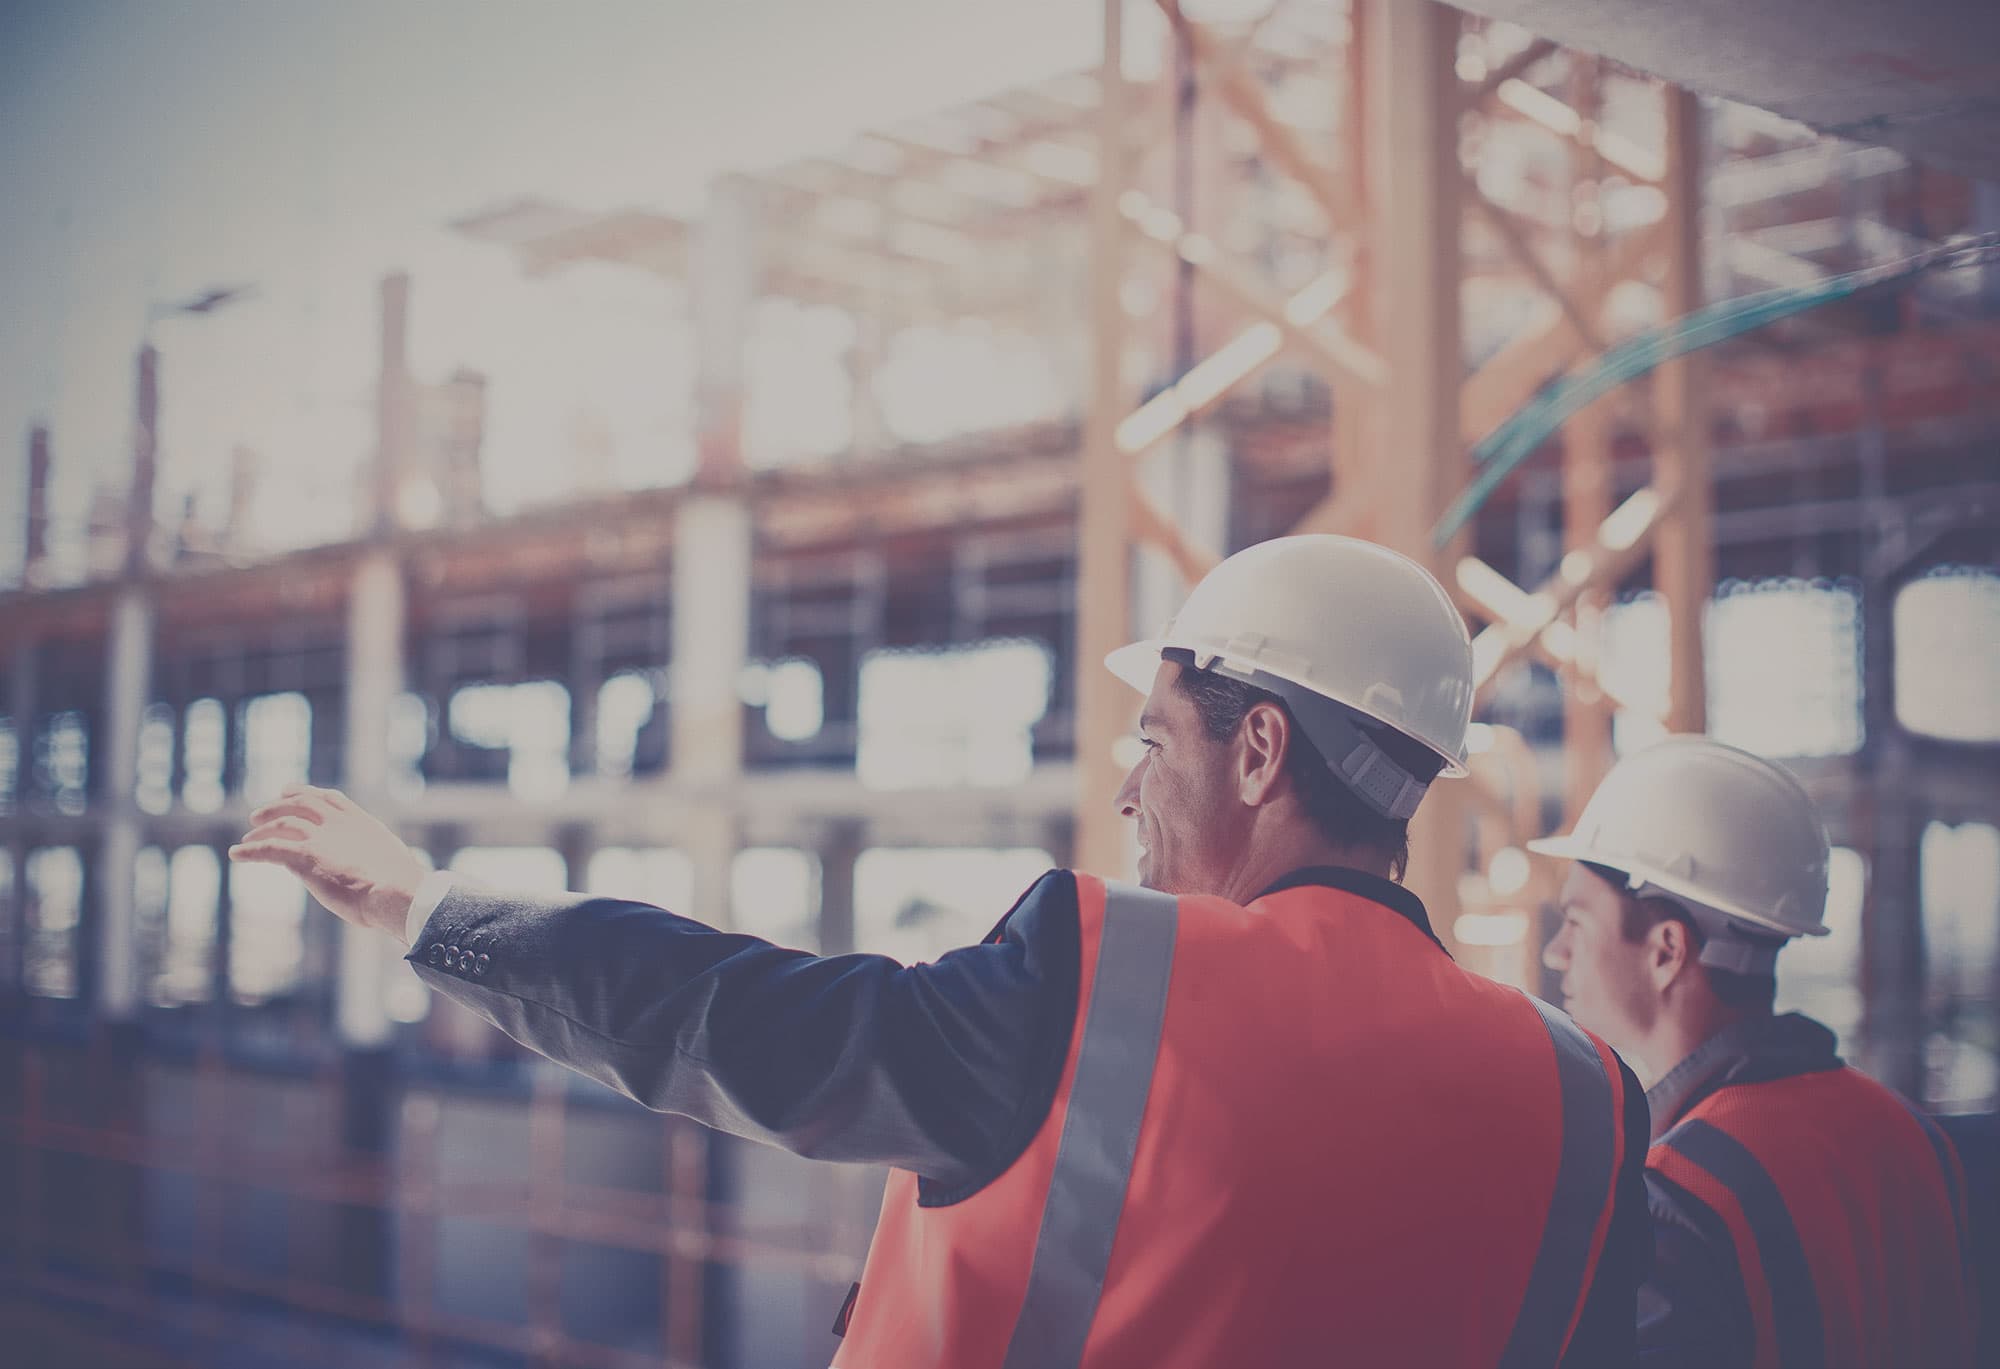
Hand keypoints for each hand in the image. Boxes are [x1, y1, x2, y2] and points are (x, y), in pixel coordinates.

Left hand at [229, 783, 427, 942]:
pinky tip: (237, 853)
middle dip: (279, 805)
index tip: (292, 792)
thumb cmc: (400, 887)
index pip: (331, 798)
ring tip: (248, 837)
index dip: (309, 793)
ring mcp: (320, 838)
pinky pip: (269, 849)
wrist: (394, 892)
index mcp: (361, 822)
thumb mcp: (391, 863)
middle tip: (260, 814)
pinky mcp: (304, 857)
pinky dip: (250, 850)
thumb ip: (377, 859)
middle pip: (302, 803)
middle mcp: (338, 823)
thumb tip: (382, 872)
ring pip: (282, 823)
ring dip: (261, 829)